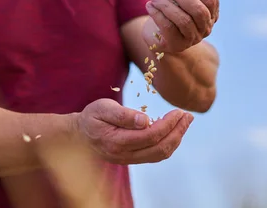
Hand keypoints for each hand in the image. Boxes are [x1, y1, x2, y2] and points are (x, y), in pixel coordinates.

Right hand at [74, 98, 192, 164]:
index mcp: (117, 141)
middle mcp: (125, 155)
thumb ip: (123, 115)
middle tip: (188, 116)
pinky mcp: (132, 158)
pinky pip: (155, 155)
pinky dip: (168, 143)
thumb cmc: (91, 117)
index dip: (168, 125)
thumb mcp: (102, 108)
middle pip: (160, 148)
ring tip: (184, 122)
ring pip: (159, 154)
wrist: (78, 135)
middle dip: (178, 132)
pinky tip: (172, 130)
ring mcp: (129, 159)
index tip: (178, 111)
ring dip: (176, 138)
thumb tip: (146, 120)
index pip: (151, 136)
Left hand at [145, 0, 218, 53]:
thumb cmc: (171, 8)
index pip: (211, 1)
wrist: (155, 30)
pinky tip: (150, 6)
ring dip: (167, 6)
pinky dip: (157, 14)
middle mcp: (205, 28)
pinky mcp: (176, 45)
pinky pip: (169, 28)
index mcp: (211, 14)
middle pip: (200, 11)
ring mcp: (192, 39)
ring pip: (184, 21)